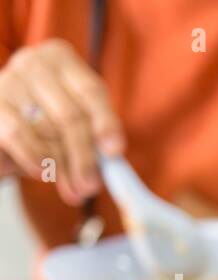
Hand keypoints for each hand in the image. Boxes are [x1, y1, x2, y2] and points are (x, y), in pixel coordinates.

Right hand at [0, 39, 123, 203]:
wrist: (5, 132)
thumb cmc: (48, 126)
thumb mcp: (76, 125)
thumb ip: (94, 137)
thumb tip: (112, 158)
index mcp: (61, 60)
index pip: (90, 91)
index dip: (105, 123)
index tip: (114, 152)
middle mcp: (33, 63)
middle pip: (70, 115)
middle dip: (84, 157)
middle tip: (90, 187)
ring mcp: (8, 80)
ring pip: (46, 129)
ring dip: (61, 165)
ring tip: (72, 189)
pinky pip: (17, 134)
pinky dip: (33, 157)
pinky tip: (41, 173)